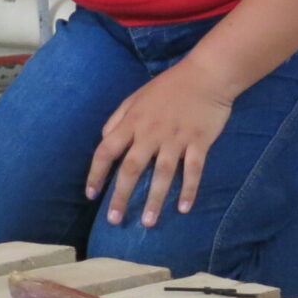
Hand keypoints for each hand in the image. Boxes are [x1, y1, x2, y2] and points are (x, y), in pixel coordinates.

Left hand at [85, 64, 235, 227]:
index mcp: (132, 122)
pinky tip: (184, 208)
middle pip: (131, 168)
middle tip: (115, 220)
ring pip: (162, 173)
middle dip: (121, 196)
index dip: (96, 173)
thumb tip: (104, 140)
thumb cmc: (168, 87)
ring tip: (148, 222)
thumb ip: (118, 119)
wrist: (206, 75)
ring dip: (154, 199)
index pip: (106, 150)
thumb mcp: (135, 98)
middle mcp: (150, 133)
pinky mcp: (199, 141)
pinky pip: (193, 169)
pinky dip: (189, 189)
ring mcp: (176, 138)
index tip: (91, 194)